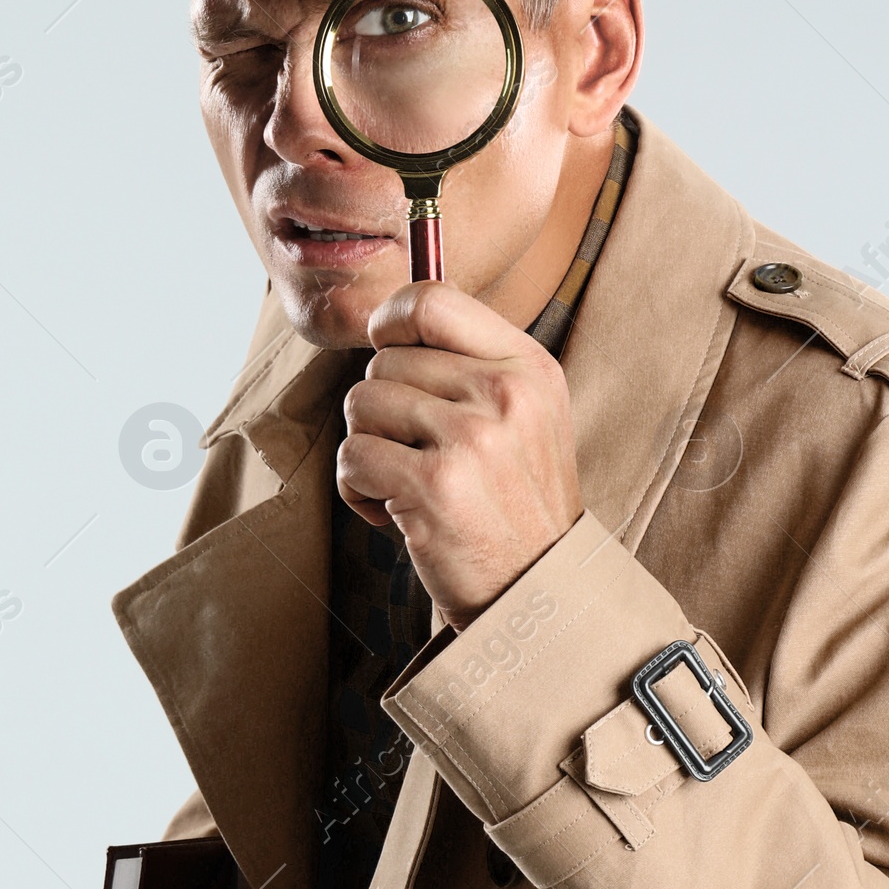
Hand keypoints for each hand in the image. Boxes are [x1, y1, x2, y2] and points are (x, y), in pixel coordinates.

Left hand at [336, 283, 583, 627]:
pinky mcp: (435, 486)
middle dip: (382, 410)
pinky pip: (352, 456)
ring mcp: (473, 439)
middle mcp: (505, 394)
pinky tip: (391, 511)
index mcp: (529, 367)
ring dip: (367, 449)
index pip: (431, 299)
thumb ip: (470, 363)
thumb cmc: (514, 503)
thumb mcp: (523, 416)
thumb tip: (390, 320)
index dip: (390, 321)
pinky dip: (357, 488)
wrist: (536, 589)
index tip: (387, 350)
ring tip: (407, 483)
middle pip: (385, 361)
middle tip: (416, 453)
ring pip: (361, 404)